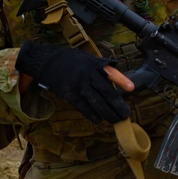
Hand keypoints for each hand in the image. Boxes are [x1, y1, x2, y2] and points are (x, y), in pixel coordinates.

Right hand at [16, 41, 133, 123]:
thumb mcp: (86, 58)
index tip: (131, 89)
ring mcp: (78, 84)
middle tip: (125, 115)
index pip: (110, 72)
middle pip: (105, 92)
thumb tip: (115, 77)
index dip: (121, 81)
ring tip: (115, 120)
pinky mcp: (68, 93)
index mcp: (93, 64)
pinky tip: (98, 120)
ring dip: (107, 112)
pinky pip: (82, 106)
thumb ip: (100, 67)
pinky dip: (91, 114)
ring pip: (96, 101)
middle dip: (117, 105)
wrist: (45, 61)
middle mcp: (87, 74)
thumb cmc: (69, 60)